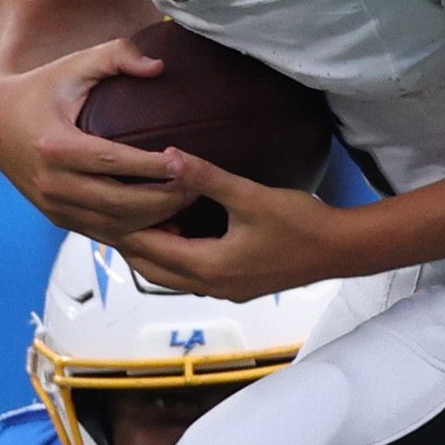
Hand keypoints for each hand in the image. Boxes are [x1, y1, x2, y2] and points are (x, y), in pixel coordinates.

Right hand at [0, 34, 196, 239]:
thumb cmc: (43, 89)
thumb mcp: (74, 65)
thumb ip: (116, 56)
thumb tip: (159, 66)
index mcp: (55, 146)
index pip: (111, 162)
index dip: (151, 166)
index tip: (184, 160)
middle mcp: (52, 183)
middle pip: (118, 203)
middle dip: (163, 198)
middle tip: (199, 184)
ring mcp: (54, 206)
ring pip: (114, 226)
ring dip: (155, 219)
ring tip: (190, 200)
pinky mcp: (60, 219)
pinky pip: (105, 235)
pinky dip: (138, 233)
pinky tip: (170, 222)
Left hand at [111, 151, 361, 299]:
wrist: (341, 250)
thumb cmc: (301, 224)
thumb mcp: (250, 196)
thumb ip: (207, 177)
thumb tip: (168, 155)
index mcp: (209, 266)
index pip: (149, 249)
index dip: (123, 228)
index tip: (103, 206)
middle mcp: (211, 285)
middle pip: (152, 268)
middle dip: (129, 242)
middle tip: (109, 213)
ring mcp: (225, 289)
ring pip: (170, 275)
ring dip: (153, 250)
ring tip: (138, 219)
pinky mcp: (238, 285)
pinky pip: (191, 274)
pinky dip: (175, 255)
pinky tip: (179, 232)